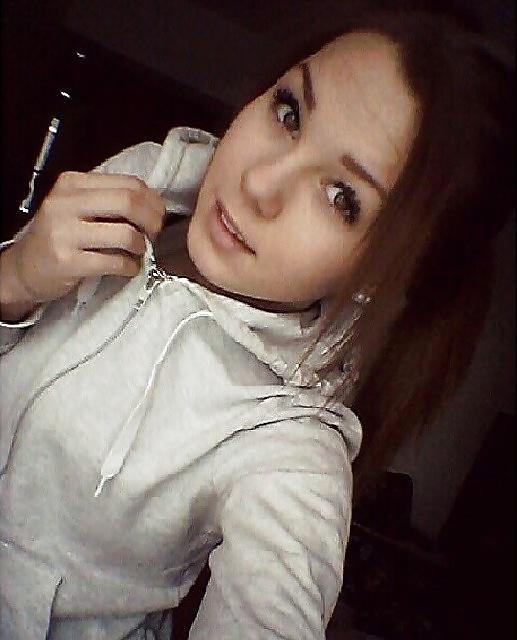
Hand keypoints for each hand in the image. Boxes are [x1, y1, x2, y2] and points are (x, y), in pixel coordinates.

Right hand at [1, 171, 164, 317]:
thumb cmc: (59, 236)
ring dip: (141, 247)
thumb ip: (109, 200)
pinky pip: (115, 262)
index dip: (152, 201)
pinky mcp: (68, 262)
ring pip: (125, 234)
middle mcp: (66, 203)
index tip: (157, 216)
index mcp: (72, 183)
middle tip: (154, 234)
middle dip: (152, 220)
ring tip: (138, 252)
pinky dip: (130, 267)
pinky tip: (128, 268)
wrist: (24, 268)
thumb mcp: (77, 207)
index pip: (128, 183)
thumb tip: (154, 206)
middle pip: (129, 202)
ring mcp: (64, 233)